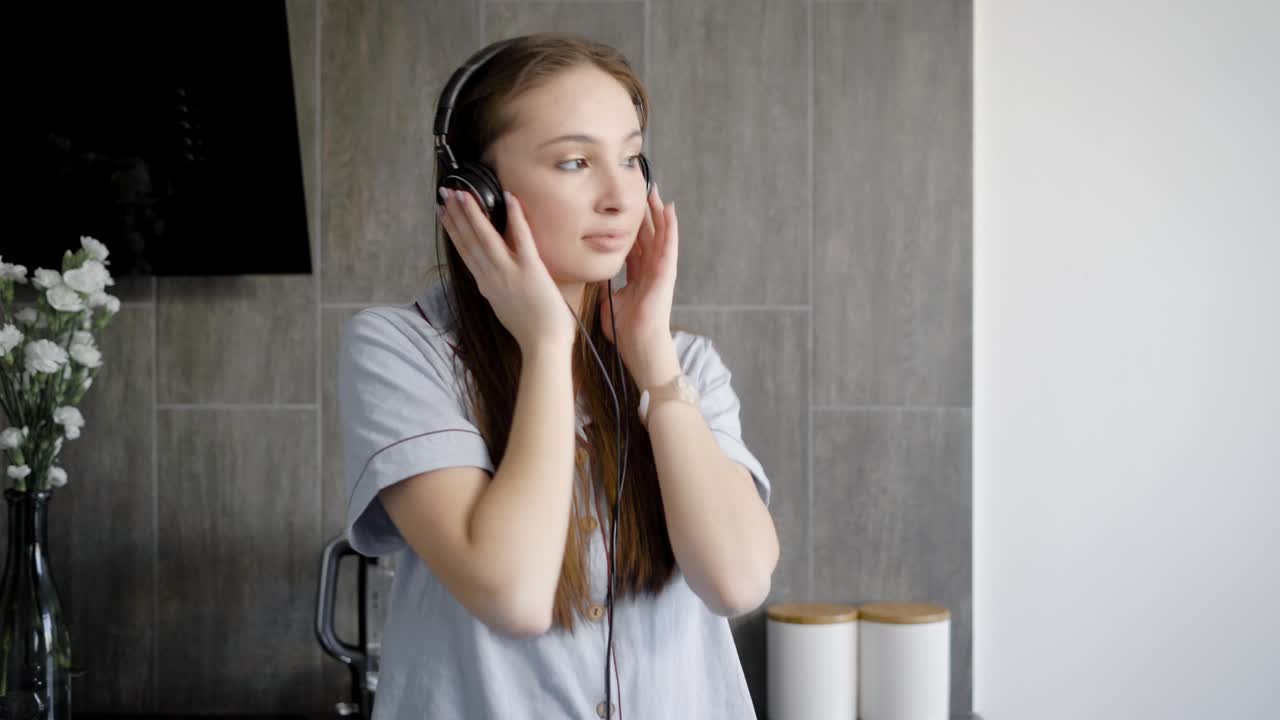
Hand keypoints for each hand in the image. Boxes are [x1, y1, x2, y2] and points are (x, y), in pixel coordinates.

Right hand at [438, 187, 576, 350]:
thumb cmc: (529, 330)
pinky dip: (515, 218)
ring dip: (474, 213)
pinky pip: (522, 239)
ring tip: (464, 193)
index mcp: (485, 284)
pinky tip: (508, 198)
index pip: (464, 251)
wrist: (543, 345)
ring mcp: (509, 272)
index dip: (453, 230)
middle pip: (470, 240)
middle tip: (446, 192)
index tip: (443, 212)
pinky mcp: (530, 270)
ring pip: (487, 237)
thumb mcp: (502, 307)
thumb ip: (495, 289)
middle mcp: (492, 276)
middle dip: (456, 215)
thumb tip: (489, 278)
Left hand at [598, 184, 678, 381]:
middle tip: (640, 189)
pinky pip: (669, 244)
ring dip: (658, 212)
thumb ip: (606, 286)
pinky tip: (669, 209)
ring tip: (655, 191)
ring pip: (661, 233)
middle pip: (648, 234)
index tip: (623, 208)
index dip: (629, 225)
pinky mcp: (667, 272)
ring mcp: (661, 269)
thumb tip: (593, 275)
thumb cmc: (626, 329)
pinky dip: (671, 226)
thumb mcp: (611, 300)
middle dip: (644, 212)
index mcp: (638, 274)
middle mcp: (651, 268)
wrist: (639, 344)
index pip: (634, 243)